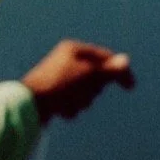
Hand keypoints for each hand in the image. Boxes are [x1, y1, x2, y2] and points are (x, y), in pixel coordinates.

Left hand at [21, 39, 135, 124]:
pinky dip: (71, 108)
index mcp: (74, 49)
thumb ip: (108, 70)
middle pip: (95, 77)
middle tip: (82, 92)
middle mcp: (66, 60)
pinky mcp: (55, 94)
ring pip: (85, 92)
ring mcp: (60, 77)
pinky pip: (73, 102)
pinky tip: (61, 110)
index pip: (104, 57)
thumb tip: (126, 60)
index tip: (131, 87)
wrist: (28, 105)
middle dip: (93, 90)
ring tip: (69, 103)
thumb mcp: (88, 76)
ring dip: (82, 101)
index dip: (118, 71)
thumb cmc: (59, 86)